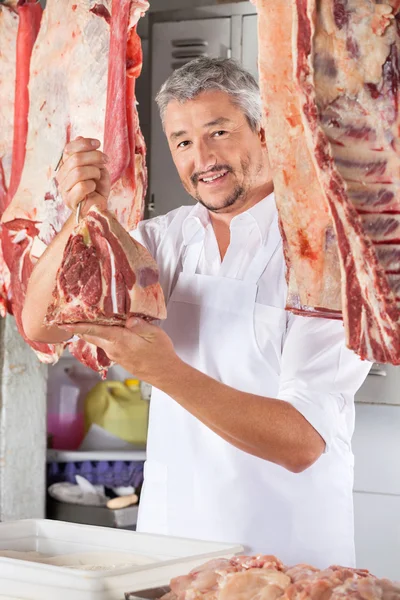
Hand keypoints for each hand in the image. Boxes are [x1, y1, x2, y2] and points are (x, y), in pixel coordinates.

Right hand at [55, 136, 110, 217]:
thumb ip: (88, 154)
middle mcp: (61, 176)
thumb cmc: (98, 189)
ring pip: (78, 172)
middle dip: (94, 157)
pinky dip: (92, 185)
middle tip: (105, 160)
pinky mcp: (69, 200)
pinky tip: (94, 189)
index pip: (68, 149)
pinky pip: (82, 186)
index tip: (98, 143)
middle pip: (75, 159)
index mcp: (66, 166)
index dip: (83, 144)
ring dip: (94, 172)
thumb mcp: (97, 168)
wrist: (99, 208)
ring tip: (98, 177)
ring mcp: (63, 189)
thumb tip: (80, 137)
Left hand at [62, 318, 180, 386]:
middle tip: (70, 317)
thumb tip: (128, 318)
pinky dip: (103, 336)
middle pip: (91, 336)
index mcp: (120, 340)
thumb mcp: (154, 334)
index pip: (93, 331)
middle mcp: (113, 349)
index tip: (63, 323)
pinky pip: (107, 345)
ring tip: (90, 318)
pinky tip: (109, 329)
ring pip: (99, 340)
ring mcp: (115, 355)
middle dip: (79, 327)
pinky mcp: (119, 358)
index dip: (77, 326)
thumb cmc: (161, 354)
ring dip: (93, 331)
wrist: (165, 374)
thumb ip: (139, 325)